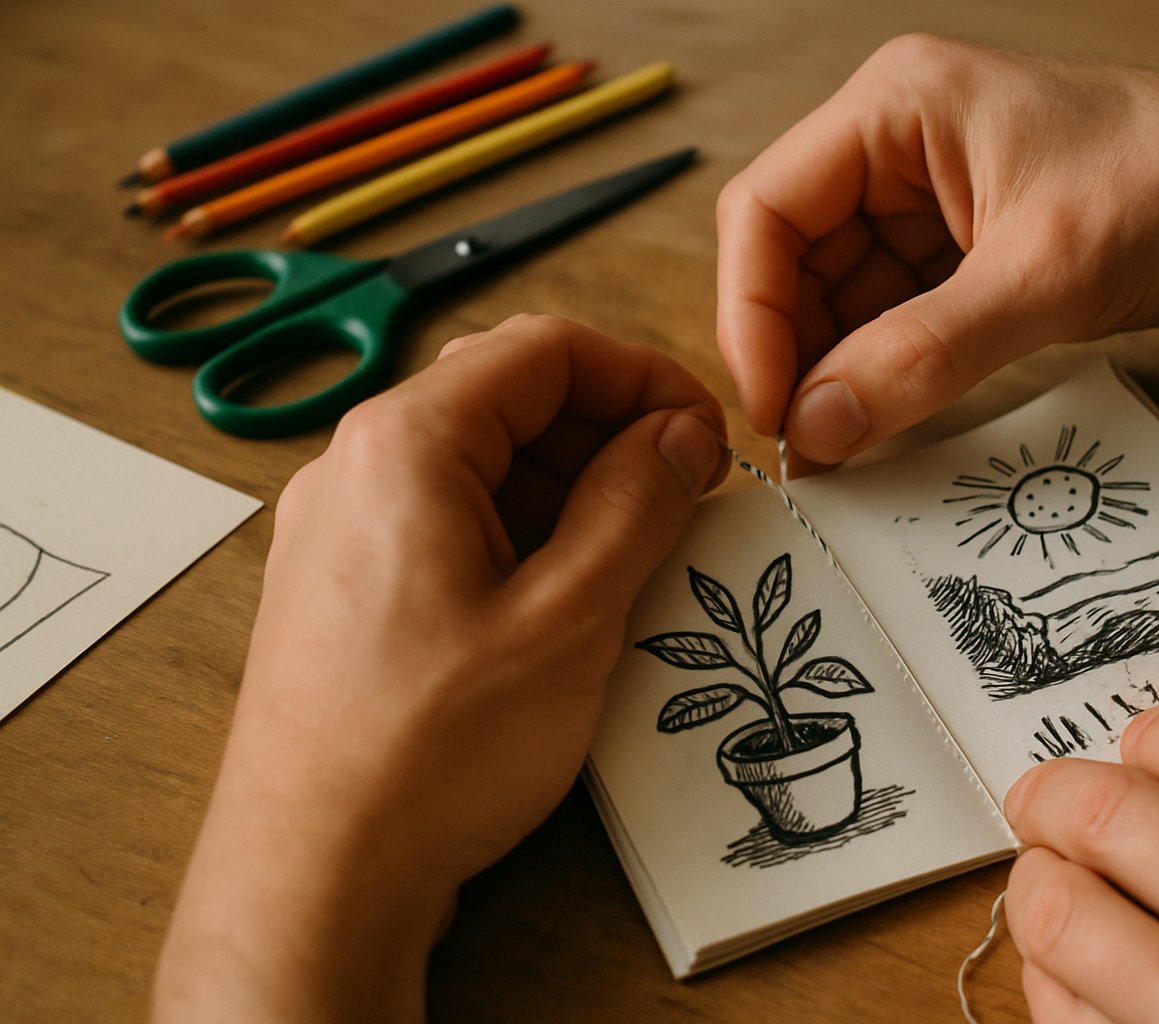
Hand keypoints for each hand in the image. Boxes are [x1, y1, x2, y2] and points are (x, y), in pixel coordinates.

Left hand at [155, 315, 726, 1022]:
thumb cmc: (423, 756)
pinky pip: (449, 520)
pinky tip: (573, 589)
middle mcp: (356, 468)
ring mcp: (343, 528)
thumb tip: (678, 434)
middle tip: (687, 488)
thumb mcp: (570, 617)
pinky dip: (523, 531)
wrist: (314, 878)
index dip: (644, 376)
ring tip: (640, 548)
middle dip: (609, 429)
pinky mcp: (348, 585)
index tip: (705, 429)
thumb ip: (635, 503)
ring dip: (570, 484)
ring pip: (480, 461)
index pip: (543, 350)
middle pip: (506, 395)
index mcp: (403, 445)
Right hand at [716, 35, 1158, 466]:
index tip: (772, 404)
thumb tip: (821, 424)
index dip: (751, 314)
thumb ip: (921, 356)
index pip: (767, 210)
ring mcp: (929, 200)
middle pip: (791, 259)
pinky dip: (882, 370)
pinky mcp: (964, 250)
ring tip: (846, 442)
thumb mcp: (1045, 276)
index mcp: (897, 107)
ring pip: (836, 297)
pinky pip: (891, 317)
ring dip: (836, 369)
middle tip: (809, 442)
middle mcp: (898, 146)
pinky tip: (884, 418)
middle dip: (794, 351)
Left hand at [1003, 702, 1158, 1022]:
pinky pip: (1067, 1019)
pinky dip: (1055, 986)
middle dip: (1054, 798)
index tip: (1138, 754)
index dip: (1149, 740)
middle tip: (1045, 803)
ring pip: (1058, 915)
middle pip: (1099, 814)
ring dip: (1041, 889)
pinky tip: (1079, 976)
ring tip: (1054, 887)